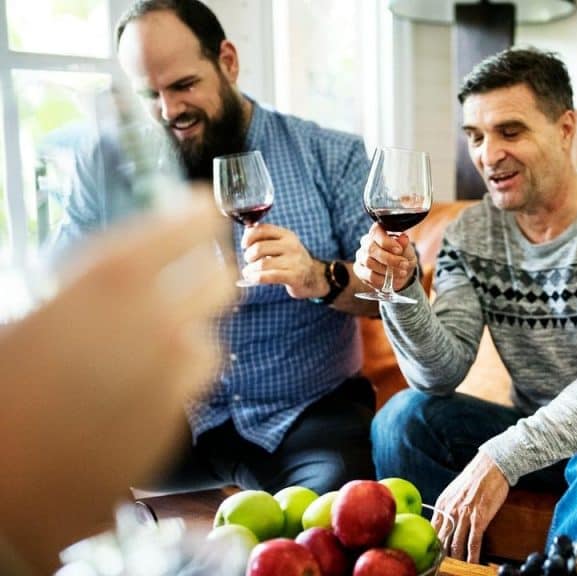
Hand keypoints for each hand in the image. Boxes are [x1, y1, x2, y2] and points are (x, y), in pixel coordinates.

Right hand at [0, 197, 234, 570]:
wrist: (4, 476)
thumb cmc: (5, 388)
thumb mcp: (28, 315)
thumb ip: (87, 287)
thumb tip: (122, 272)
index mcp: (112, 279)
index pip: (191, 226)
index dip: (200, 215)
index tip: (201, 209)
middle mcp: (158, 321)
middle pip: (220, 280)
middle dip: (208, 271)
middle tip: (187, 271)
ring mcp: (173, 374)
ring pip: (211, 335)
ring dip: (192, 328)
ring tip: (150, 336)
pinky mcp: (176, 418)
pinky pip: (193, 382)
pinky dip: (179, 373)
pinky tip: (140, 379)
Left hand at [240, 223, 326, 298]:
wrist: (314, 278)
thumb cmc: (292, 261)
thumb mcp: (282, 245)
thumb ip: (266, 237)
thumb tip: (247, 229)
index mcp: (287, 235)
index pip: (262, 229)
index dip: (248, 237)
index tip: (244, 245)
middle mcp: (292, 246)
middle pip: (259, 248)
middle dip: (248, 256)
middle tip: (249, 261)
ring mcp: (294, 262)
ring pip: (262, 264)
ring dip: (250, 269)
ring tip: (248, 272)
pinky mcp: (294, 277)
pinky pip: (269, 276)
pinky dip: (256, 278)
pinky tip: (252, 278)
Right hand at [353, 223, 416, 291]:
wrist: (400, 270)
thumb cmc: (403, 255)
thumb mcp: (407, 249)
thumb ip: (404, 244)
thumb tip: (403, 238)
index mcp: (377, 232)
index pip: (376, 233)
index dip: (387, 242)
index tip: (399, 250)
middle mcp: (366, 242)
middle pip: (371, 250)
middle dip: (389, 259)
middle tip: (404, 265)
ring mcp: (361, 256)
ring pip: (369, 264)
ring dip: (387, 271)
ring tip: (402, 273)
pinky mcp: (359, 270)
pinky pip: (369, 276)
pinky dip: (383, 280)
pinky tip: (392, 280)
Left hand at [431, 452, 509, 563]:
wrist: (491, 465)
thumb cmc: (475, 477)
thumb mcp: (453, 491)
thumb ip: (447, 508)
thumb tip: (443, 522)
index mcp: (442, 504)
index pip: (432, 530)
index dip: (432, 545)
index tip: (432, 556)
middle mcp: (450, 511)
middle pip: (442, 540)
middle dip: (442, 556)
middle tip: (442, 566)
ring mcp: (465, 515)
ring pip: (456, 544)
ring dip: (457, 559)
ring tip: (457, 568)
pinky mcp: (480, 518)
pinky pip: (474, 542)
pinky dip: (473, 556)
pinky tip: (473, 563)